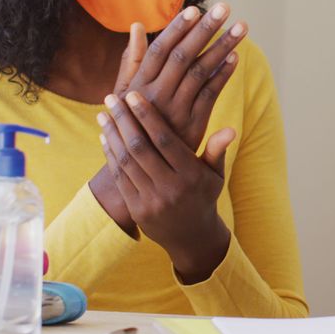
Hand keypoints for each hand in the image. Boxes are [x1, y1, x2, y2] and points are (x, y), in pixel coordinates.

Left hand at [97, 90, 235, 283]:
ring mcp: (151, 200)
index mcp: (191, 176)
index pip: (165, 140)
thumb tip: (230, 129)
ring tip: (103, 114)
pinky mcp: (136, 209)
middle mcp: (170, 188)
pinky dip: (110, 155)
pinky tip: (105, 137)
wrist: (191, 237)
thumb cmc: (204, 196)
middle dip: (123, 120)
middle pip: (140, 148)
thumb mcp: (215, 175)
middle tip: (111, 98)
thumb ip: (217, 150)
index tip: (133, 96)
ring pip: (126, 162)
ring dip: (112, 135)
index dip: (147, 116)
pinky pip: (120, 177)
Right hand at [123, 3, 246, 150]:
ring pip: (201, 72)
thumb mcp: (123, 92)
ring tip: (241, 27)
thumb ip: (133, 60)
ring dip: (223, 47)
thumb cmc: (131, 121)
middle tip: (225, 7)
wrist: (141, 165)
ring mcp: (176, 110)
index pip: (160, 49)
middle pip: (184, 56)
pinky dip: (223, 75)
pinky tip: (235, 58)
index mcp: (138, 84)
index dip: (178, 28)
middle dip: (206, 30)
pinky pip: (211, 94)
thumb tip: (136, 26)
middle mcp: (156, 95)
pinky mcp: (193, 123)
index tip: (195, 9)